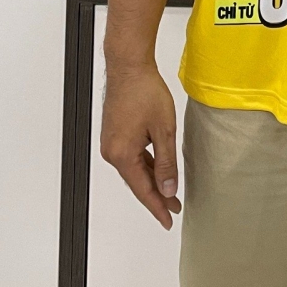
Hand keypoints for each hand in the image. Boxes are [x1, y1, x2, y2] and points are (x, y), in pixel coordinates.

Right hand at [100, 63, 181, 230]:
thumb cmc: (145, 91)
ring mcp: (111, 143)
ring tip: (170, 190)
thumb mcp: (163, 130)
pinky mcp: (115, 134)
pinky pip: (131, 157)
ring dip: (152, 179)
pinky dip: (145, 165)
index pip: (142, 189)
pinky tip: (158, 168)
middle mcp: (112, 152)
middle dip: (156, 195)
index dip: (157, 207)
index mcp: (122, 154)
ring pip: (134, 169)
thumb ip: (166, 162)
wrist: (129, 66)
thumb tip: (168, 188)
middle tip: (174, 207)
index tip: (168, 220)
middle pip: (137, 181)